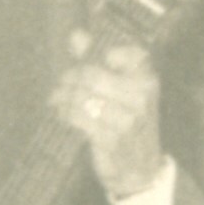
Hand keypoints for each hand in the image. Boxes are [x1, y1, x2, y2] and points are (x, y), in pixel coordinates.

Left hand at [52, 30, 167, 203]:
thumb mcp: (123, 91)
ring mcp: (127, 119)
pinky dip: (64, 113)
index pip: (129, 52)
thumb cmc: (128, 124)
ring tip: (56, 98)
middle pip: (93, 74)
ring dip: (63, 96)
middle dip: (71, 77)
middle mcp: (141, 96)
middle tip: (61, 83)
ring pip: (82, 96)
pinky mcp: (111, 138)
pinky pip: (78, 118)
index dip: (103, 54)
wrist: (140, 170)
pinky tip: (60, 112)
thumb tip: (76, 34)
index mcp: (148, 79)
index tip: (89, 62)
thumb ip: (98, 60)